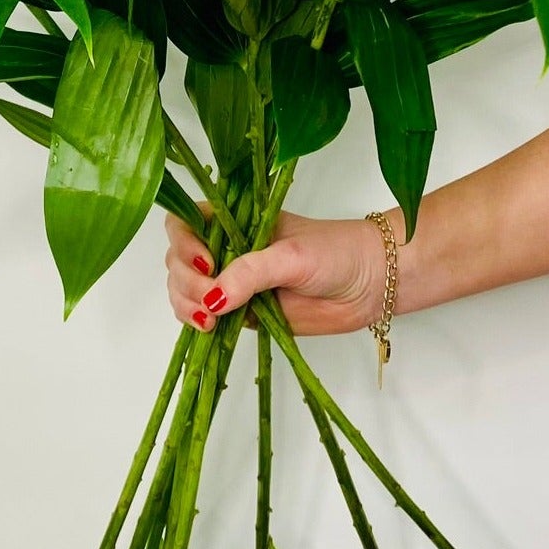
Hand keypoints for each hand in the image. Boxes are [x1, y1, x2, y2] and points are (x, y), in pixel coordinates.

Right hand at [163, 208, 392, 335]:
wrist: (371, 283)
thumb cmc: (336, 253)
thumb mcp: (292, 256)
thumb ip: (251, 273)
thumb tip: (213, 299)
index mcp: (235, 220)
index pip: (185, 223)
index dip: (183, 243)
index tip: (206, 263)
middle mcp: (228, 248)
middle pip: (178, 261)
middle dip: (186, 281)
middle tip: (211, 300)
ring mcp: (233, 281)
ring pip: (186, 291)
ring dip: (187, 305)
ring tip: (210, 320)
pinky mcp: (242, 312)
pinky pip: (206, 317)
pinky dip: (198, 323)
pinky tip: (210, 329)